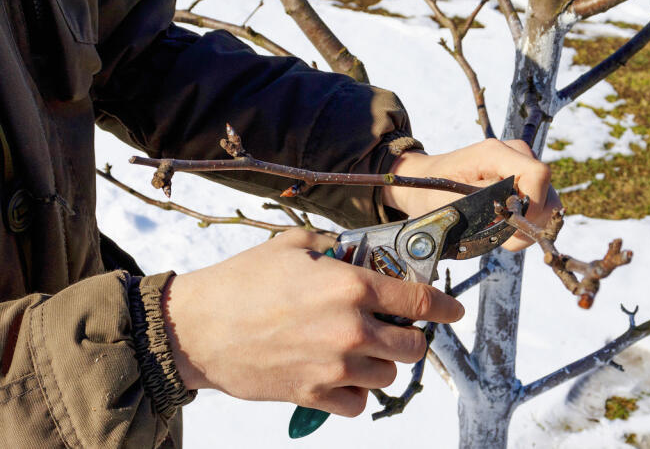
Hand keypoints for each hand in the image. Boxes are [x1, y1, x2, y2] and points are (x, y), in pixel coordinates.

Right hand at [162, 229, 463, 415]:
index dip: (444, 306)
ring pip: (388, 375)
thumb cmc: (241, 282)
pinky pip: (358, 404)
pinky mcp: (313, 394)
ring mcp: (334, 366)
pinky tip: (341, 375)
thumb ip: (334, 247)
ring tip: (361, 350)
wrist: (196, 328)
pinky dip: (356, 393)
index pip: (419, 300)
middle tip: (394, 328)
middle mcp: (352, 329)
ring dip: (382, 363)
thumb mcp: (292, 246)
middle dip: (411, 337)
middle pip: (413, 346)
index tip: (453, 311)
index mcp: (351, 287)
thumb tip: (357, 252)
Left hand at [382, 138, 561, 249]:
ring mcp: (520, 166)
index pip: (538, 174)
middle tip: (501, 234)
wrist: (424, 180)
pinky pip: (538, 206)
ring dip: (525, 226)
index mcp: (496, 153)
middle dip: (529, 222)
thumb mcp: (450, 198)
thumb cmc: (431, 188)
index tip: (513, 225)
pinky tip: (502, 226)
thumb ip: (484, 201)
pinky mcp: (522, 179)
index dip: (533, 205)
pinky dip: (524, 223)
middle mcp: (514, 154)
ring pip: (546, 204)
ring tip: (497, 230)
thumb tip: (513, 209)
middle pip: (547, 193)